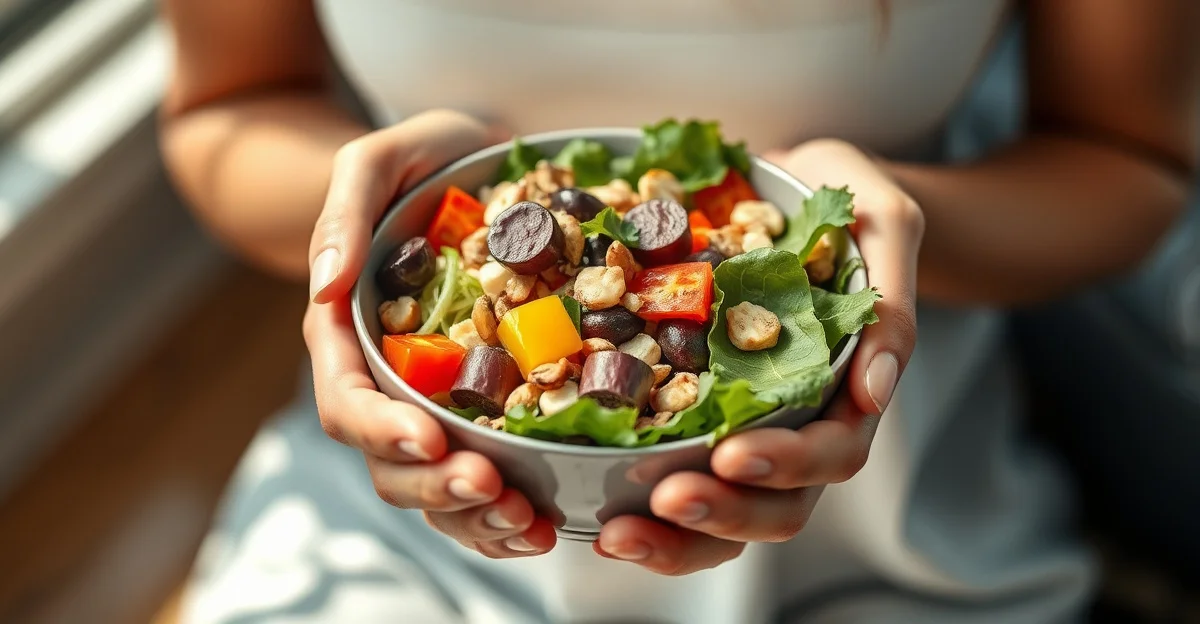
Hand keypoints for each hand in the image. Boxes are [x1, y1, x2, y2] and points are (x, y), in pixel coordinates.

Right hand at [303, 109, 556, 557]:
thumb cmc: (418, 161)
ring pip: (436, 486)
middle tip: (493, 488)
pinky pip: (484, 477)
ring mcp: (433, 401)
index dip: (383, 429)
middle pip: (391, 461)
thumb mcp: (375, 162)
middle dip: (439, 486)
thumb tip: (324, 284)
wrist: (469, 166)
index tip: (430, 439)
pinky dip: (508, 514)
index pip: (348, 400)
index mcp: (349, 335)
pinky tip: (545, 525)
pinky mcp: (482, 408)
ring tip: (529, 524)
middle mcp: (387, 380)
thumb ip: (342, 212)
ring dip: (477, 517)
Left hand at [594, 139, 921, 574]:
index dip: (786, 463)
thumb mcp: (883, 220)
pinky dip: (644, 509)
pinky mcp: (696, 413)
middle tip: (664, 502)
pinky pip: (678, 478)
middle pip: (779, 505)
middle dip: (723, 513)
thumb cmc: (844, 199)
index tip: (732, 455)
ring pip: (726, 512)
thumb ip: (890, 297)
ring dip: (676, 537)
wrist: (794, 186)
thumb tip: (877, 390)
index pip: (833, 450)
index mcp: (849, 387)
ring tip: (617, 533)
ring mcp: (749, 425)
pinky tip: (601, 514)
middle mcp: (800, 421)